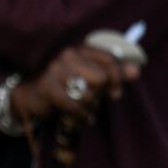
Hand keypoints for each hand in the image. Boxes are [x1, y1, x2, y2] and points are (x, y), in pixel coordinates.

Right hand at [13, 43, 141, 123]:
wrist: (31, 96)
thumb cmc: (66, 86)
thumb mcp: (91, 78)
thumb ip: (114, 74)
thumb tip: (136, 71)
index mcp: (81, 49)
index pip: (110, 59)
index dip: (118, 78)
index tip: (116, 93)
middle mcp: (68, 55)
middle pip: (101, 79)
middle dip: (100, 95)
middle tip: (92, 102)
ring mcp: (55, 69)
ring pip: (88, 94)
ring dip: (89, 107)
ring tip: (82, 108)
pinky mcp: (47, 86)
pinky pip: (74, 105)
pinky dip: (80, 115)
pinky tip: (80, 117)